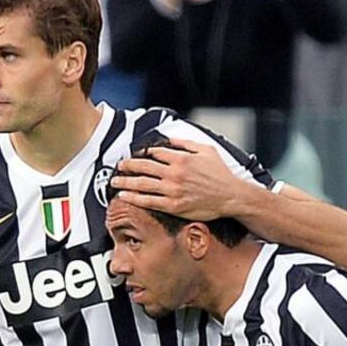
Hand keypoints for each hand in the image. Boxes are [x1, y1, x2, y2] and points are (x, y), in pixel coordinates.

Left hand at [111, 138, 247, 220]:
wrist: (231, 196)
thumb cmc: (221, 174)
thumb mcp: (206, 150)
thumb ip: (186, 144)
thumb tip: (170, 139)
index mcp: (181, 158)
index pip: (155, 153)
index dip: (142, 154)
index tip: (134, 155)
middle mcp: (175, 173)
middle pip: (143, 167)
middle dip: (128, 166)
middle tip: (118, 167)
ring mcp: (173, 190)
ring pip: (142, 184)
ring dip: (125, 182)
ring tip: (115, 182)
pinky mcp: (173, 205)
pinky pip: (149, 201)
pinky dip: (134, 198)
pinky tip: (125, 196)